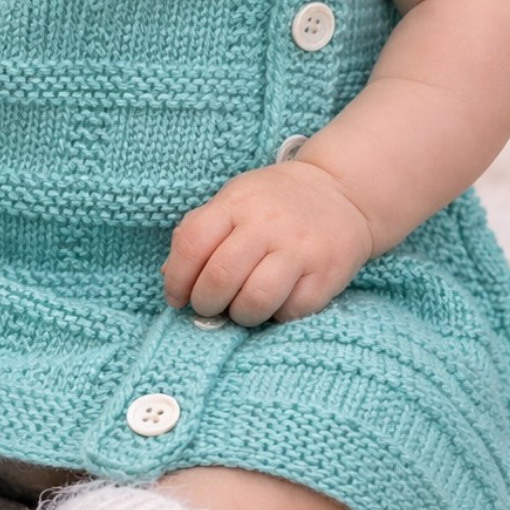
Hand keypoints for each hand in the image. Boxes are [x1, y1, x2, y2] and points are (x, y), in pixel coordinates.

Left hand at [161, 159, 373, 325]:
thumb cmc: (274, 202)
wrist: (340, 192)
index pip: (192, 243)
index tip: (176, 297)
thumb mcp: (232, 201)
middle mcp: (267, 224)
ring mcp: (299, 248)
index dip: (177, 278)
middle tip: (209, 306)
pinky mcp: (326, 274)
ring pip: (256, 299)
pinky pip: (291, 311)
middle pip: (220, 276)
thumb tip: (170, 278)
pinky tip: (275, 303)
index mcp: (236, 203)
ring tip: (241, 308)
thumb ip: (198, 232)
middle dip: (205, 303)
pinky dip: (276, 316)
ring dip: (240, 315)